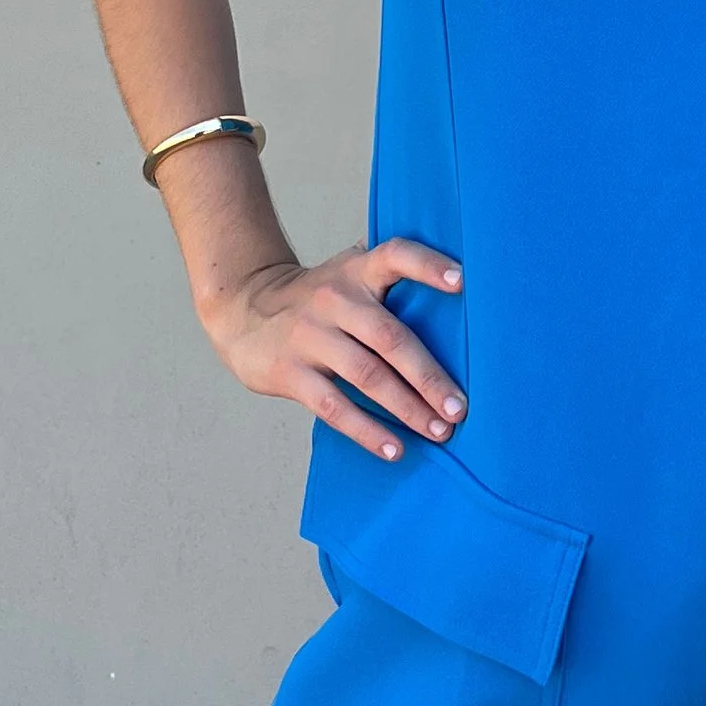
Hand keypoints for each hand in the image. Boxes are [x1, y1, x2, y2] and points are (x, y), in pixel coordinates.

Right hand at [204, 237, 466, 461]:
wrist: (242, 309)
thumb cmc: (316, 297)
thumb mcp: (347, 271)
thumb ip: (387, 273)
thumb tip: (463, 286)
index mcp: (356, 270)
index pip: (395, 256)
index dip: (428, 266)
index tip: (463, 282)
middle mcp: (335, 299)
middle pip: (390, 337)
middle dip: (429, 376)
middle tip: (461, 408)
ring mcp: (310, 337)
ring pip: (367, 376)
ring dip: (408, 408)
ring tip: (439, 431)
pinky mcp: (289, 372)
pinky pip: (335, 407)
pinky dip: (368, 431)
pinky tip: (395, 449)